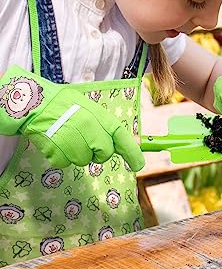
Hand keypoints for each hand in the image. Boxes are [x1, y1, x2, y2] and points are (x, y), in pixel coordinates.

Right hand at [0, 66, 144, 170]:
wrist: (34, 103)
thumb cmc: (66, 106)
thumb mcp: (91, 110)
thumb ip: (107, 126)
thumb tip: (127, 143)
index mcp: (98, 116)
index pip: (121, 136)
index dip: (132, 152)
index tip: (139, 165)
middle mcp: (88, 128)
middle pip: (104, 154)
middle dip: (99, 153)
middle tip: (87, 141)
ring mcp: (71, 140)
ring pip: (84, 161)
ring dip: (79, 154)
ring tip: (68, 137)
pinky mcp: (55, 151)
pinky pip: (65, 162)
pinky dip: (62, 156)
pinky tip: (57, 142)